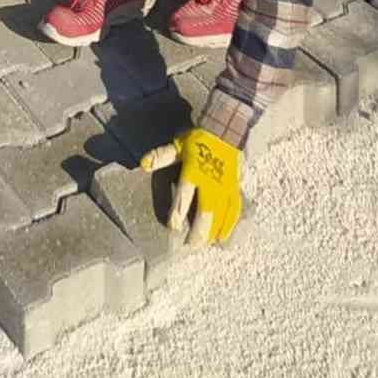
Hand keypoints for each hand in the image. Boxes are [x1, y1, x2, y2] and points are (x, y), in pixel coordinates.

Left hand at [141, 127, 241, 247]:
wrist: (224, 131)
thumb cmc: (197, 140)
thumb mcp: (177, 145)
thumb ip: (161, 156)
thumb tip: (143, 164)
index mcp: (194, 170)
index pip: (185, 193)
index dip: (179, 211)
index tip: (173, 225)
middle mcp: (211, 181)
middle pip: (206, 210)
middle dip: (199, 229)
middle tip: (190, 245)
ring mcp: (225, 187)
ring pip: (221, 214)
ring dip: (212, 231)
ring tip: (203, 245)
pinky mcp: (234, 189)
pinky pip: (234, 210)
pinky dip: (228, 225)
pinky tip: (222, 238)